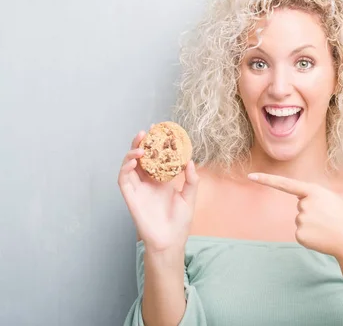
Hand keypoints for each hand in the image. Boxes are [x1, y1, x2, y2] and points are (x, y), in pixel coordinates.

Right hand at [118, 129, 199, 253]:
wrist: (170, 241)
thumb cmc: (180, 222)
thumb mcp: (190, 197)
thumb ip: (191, 180)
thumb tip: (191, 161)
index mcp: (162, 180)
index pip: (156, 157)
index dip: (156, 144)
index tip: (161, 130)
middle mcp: (148, 182)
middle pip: (140, 158)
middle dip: (141, 143)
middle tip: (147, 131)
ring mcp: (138, 189)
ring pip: (129, 166)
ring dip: (132, 153)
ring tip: (141, 146)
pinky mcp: (131, 198)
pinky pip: (123, 180)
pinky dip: (125, 169)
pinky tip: (133, 161)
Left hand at [247, 173, 342, 261]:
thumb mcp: (331, 199)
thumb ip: (313, 197)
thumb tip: (300, 204)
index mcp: (314, 191)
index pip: (286, 184)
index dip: (267, 180)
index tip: (251, 176)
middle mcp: (305, 204)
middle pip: (300, 206)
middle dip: (313, 213)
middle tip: (330, 218)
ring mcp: (301, 220)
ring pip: (301, 220)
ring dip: (313, 225)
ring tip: (328, 228)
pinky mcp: (300, 235)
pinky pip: (301, 233)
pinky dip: (310, 236)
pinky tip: (322, 237)